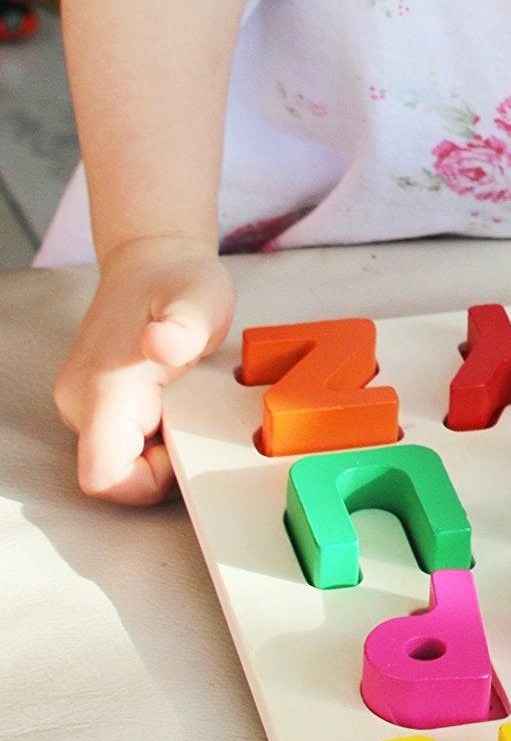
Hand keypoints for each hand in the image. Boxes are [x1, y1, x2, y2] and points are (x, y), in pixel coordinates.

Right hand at [52, 234, 235, 503]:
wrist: (153, 260)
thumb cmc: (179, 280)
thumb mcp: (201, 299)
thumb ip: (184, 328)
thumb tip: (160, 343)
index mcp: (103, 389)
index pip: (104, 478)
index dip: (147, 480)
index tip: (181, 439)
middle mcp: (80, 403)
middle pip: (114, 474)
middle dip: (159, 460)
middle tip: (191, 408)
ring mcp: (81, 404)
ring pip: (118, 458)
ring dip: (157, 443)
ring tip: (183, 395)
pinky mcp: (90, 403)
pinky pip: (120, 441)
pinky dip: (151, 431)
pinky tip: (172, 395)